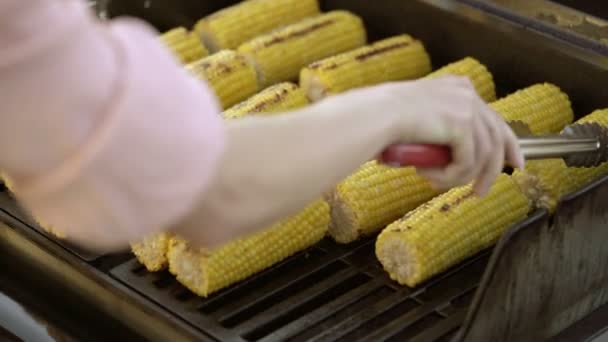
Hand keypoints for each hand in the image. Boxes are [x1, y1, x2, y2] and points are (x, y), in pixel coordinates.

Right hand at [371, 76, 523, 194]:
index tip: (514, 164)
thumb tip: (445, 157)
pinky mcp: (462, 125)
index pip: (492, 118)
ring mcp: (468, 108)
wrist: (374, 116)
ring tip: (436, 184)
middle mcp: (467, 94)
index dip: (507, 145)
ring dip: (459, 178)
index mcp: (458, 88)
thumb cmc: (382, 119)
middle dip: (492, 170)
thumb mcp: (418, 119)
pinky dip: (449, 176)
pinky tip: (430, 176)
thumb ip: (438, 130)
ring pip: (482, 156)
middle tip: (480, 192)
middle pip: (497, 137)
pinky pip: (467, 163)